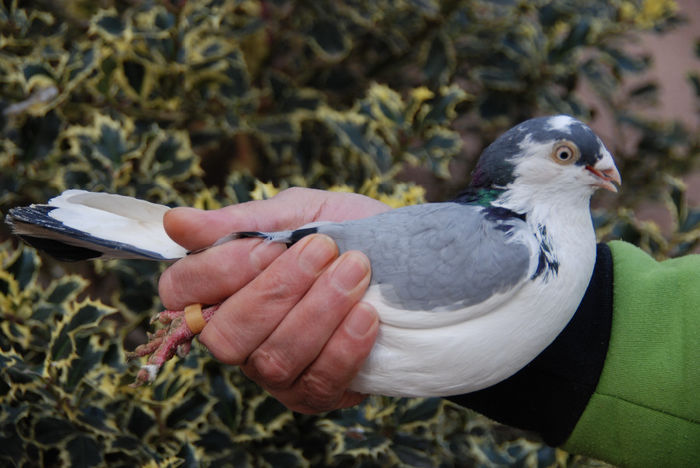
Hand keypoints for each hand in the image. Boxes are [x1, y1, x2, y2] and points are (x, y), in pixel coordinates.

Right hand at [158, 188, 388, 412]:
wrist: (405, 260)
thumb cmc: (342, 234)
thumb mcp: (297, 213)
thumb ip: (241, 221)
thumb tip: (175, 221)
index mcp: (221, 289)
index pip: (181, 292)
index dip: (219, 271)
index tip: (271, 244)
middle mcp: (238, 337)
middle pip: (225, 335)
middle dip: (279, 291)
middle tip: (324, 250)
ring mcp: (274, 372)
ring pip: (273, 360)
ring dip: (318, 312)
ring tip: (356, 270)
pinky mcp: (315, 394)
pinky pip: (317, 383)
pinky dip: (344, 346)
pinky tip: (367, 314)